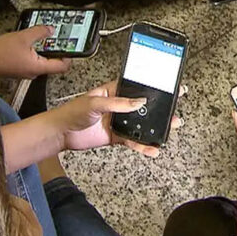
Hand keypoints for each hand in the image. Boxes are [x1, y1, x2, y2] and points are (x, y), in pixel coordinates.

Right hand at [0, 26, 71, 78]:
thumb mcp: (23, 37)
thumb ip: (39, 32)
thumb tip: (50, 29)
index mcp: (38, 67)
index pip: (62, 66)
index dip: (70, 56)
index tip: (72, 47)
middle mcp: (33, 72)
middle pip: (53, 63)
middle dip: (56, 50)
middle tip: (58, 37)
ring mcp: (26, 71)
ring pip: (42, 61)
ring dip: (44, 49)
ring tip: (43, 37)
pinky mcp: (19, 68)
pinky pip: (32, 60)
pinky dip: (34, 51)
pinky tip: (29, 42)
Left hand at [55, 81, 181, 156]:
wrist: (61, 133)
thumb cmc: (72, 111)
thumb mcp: (95, 102)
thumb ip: (118, 103)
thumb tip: (139, 101)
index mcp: (113, 91)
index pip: (137, 87)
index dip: (153, 87)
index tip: (168, 87)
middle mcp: (118, 105)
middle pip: (143, 106)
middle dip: (160, 108)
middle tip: (175, 108)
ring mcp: (118, 121)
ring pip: (141, 124)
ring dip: (155, 127)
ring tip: (170, 127)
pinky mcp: (116, 136)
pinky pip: (133, 140)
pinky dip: (143, 145)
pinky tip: (152, 148)